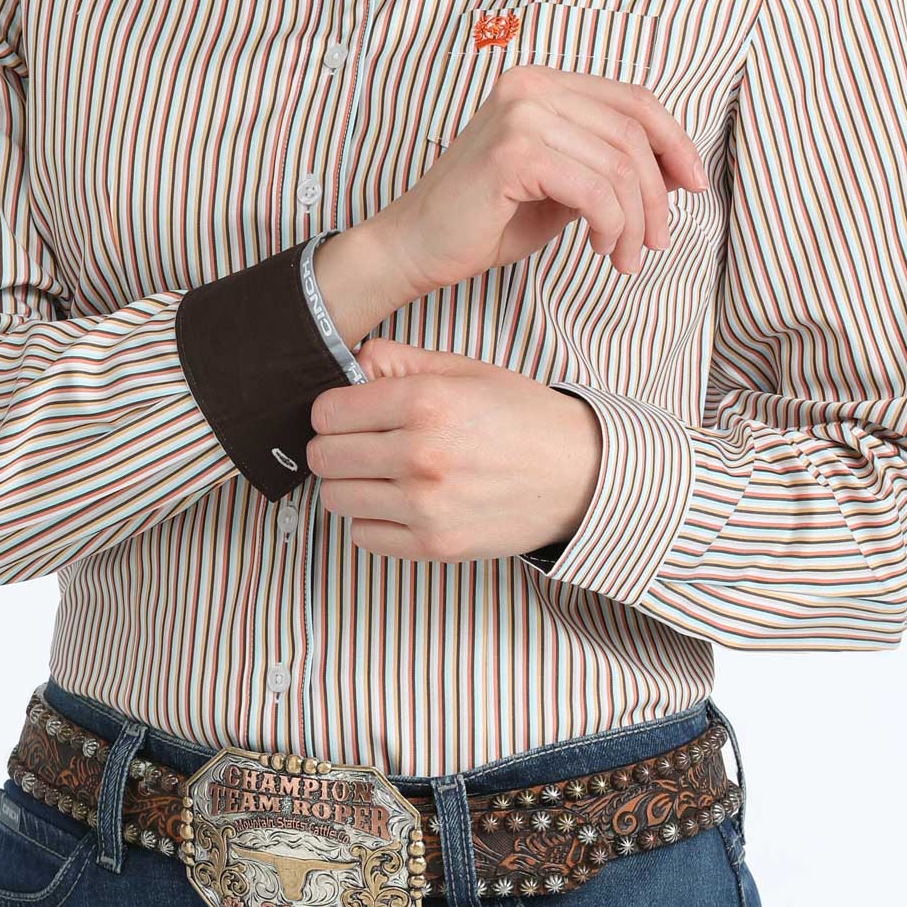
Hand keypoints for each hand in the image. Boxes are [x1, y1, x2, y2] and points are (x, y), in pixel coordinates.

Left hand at [307, 336, 603, 564]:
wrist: (581, 476)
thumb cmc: (525, 419)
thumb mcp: (467, 371)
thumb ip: (402, 361)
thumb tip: (352, 362)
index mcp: (427, 402)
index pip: (328, 412)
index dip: (335, 410)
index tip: (352, 413)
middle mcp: (422, 454)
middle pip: (324, 457)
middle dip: (336, 446)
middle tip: (362, 444)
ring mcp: (426, 506)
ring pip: (336, 498)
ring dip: (351, 484)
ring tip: (382, 474)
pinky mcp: (434, 545)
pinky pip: (362, 535)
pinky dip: (372, 520)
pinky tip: (398, 503)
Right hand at [382, 63, 710, 297]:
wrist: (414, 247)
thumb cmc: (482, 222)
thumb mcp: (560, 188)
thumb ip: (607, 170)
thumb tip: (675, 172)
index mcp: (540, 83)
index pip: (632, 100)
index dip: (674, 142)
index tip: (694, 185)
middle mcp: (531, 86)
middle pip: (632, 132)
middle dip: (657, 194)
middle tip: (656, 242)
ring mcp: (521, 114)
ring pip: (619, 165)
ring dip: (635, 221)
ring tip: (623, 256)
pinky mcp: (514, 153)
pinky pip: (595, 191)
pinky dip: (610, 225)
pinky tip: (599, 247)